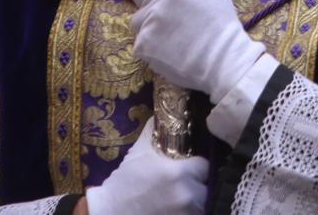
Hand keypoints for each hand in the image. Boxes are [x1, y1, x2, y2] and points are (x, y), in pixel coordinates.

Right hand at [82, 118, 207, 214]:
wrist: (110, 212)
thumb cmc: (124, 182)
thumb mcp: (139, 151)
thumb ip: (154, 130)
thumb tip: (163, 113)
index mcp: (178, 173)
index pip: (204, 166)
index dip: (197, 166)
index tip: (189, 167)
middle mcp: (187, 194)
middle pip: (206, 187)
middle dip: (198, 185)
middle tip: (185, 183)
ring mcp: (186, 213)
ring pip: (202, 204)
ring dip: (195, 201)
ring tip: (180, 197)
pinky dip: (188, 212)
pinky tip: (175, 208)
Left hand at [130, 0, 264, 101]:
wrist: (224, 62)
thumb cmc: (221, 23)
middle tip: (169, 11)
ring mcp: (151, 18)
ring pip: (136, 15)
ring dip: (149, 23)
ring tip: (172, 33)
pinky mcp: (143, 43)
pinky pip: (138, 38)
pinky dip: (150, 43)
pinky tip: (169, 47)